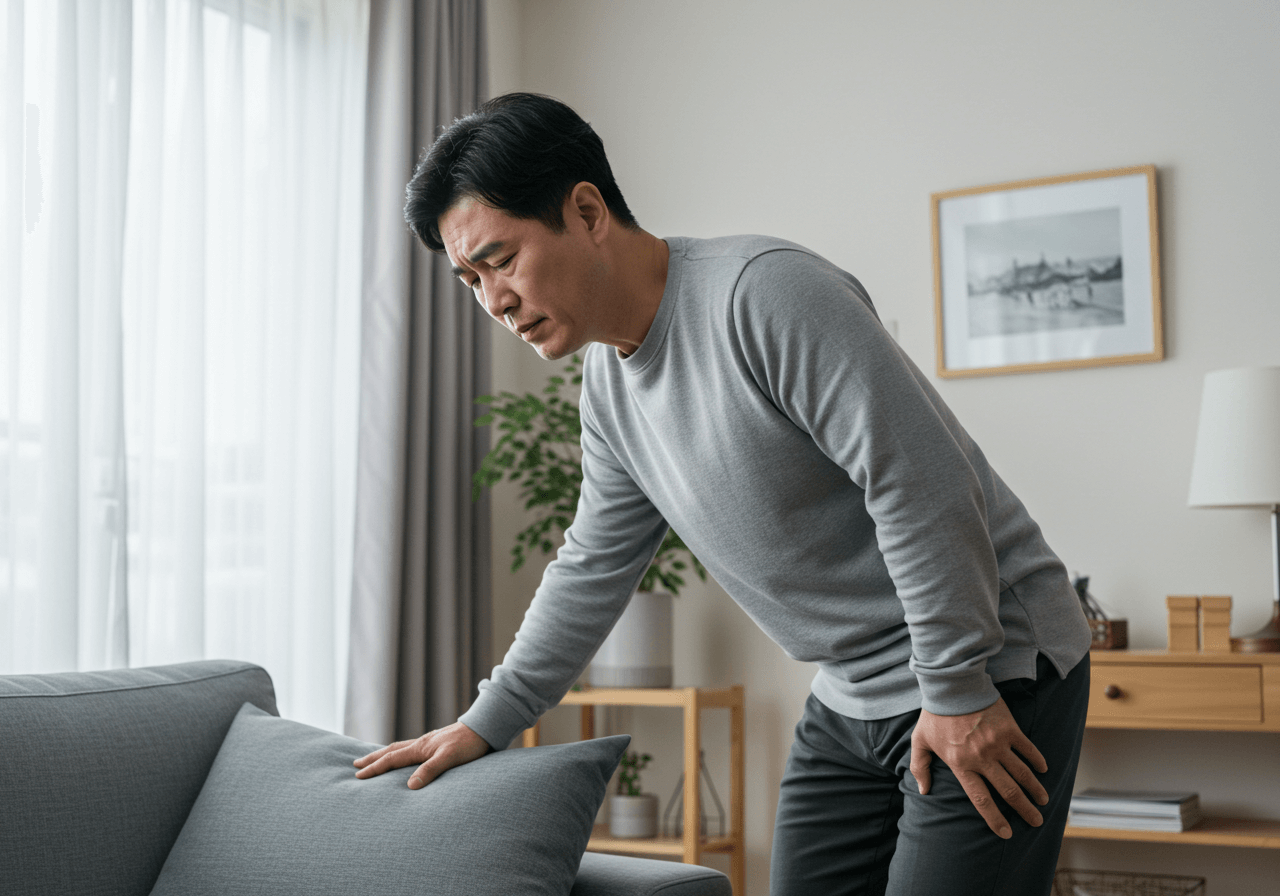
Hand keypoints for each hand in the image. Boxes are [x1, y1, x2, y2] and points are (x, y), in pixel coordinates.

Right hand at [354, 722, 491, 789]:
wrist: (485, 729)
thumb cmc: (469, 744)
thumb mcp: (450, 758)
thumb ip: (430, 770)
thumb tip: (410, 786)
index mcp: (421, 748)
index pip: (392, 759)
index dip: (375, 768)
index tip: (358, 776)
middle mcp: (421, 744)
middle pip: (391, 751)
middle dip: (373, 759)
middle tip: (356, 764)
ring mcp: (429, 743)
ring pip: (401, 748)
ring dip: (385, 754)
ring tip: (374, 758)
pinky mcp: (437, 744)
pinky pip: (412, 749)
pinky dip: (401, 753)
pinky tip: (405, 757)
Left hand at [909, 697, 1047, 838]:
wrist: (951, 685)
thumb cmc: (934, 714)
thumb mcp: (920, 741)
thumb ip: (920, 767)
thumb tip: (923, 790)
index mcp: (961, 765)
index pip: (981, 799)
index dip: (995, 819)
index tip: (1006, 833)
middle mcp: (982, 758)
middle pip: (1008, 791)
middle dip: (1024, 810)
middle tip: (1036, 821)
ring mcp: (998, 744)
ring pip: (1022, 774)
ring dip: (1035, 790)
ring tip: (1043, 801)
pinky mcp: (1009, 729)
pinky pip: (1028, 749)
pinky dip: (1037, 761)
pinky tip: (1043, 769)